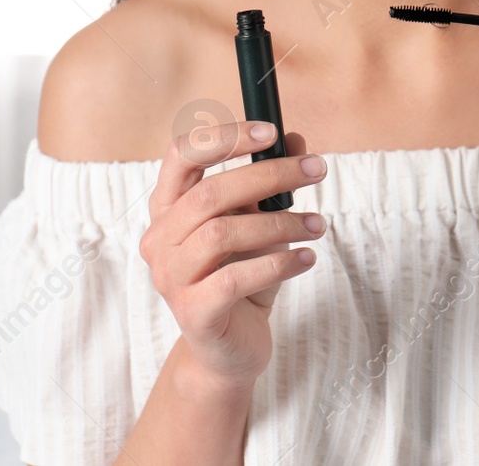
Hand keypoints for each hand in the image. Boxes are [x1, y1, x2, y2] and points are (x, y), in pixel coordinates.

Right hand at [140, 123, 327, 391]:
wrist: (232, 347)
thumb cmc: (243, 275)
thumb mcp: (260, 223)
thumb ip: (271, 183)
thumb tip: (296, 140)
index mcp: (168, 208)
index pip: (182, 155)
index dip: (224, 137)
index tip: (270, 132)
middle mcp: (160, 240)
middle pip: (210, 193)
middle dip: (270, 175)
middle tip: (316, 170)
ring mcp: (171, 278)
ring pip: (223, 234)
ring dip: (280, 223)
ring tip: (318, 224)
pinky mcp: (193, 313)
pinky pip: (236, 279)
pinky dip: (279, 263)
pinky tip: (307, 259)